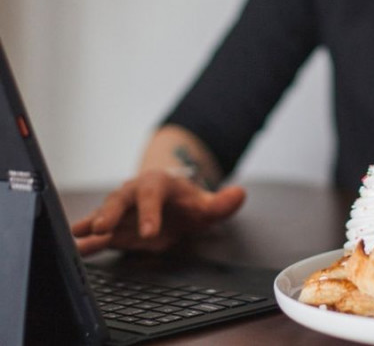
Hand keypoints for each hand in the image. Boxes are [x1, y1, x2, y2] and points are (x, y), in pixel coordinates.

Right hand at [71, 170, 245, 255]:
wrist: (172, 202)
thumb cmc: (189, 203)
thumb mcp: (207, 204)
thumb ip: (222, 203)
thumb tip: (239, 194)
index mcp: (159, 183)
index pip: (153, 196)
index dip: (150, 213)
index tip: (149, 232)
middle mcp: (135, 192)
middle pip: (120, 200)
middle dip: (109, 213)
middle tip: (100, 228)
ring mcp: (121, 209)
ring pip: (103, 214)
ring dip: (91, 225)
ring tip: (77, 236)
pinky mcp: (113, 227)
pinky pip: (98, 232)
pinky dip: (87, 239)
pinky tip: (76, 248)